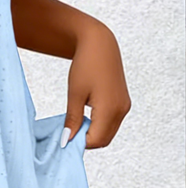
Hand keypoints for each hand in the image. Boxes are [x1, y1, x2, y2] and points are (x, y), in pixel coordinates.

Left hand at [62, 20, 130, 148]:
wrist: (100, 44)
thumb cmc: (85, 65)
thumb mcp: (74, 94)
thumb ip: (73, 120)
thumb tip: (67, 139)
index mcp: (110, 109)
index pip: (95, 140)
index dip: (78, 143)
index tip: (63, 139)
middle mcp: (121, 110)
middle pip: (104, 140)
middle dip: (86, 140)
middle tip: (68, 133)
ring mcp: (124, 107)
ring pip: (108, 133)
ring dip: (92, 134)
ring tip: (75, 123)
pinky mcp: (123, 103)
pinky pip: (111, 123)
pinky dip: (99, 125)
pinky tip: (85, 117)